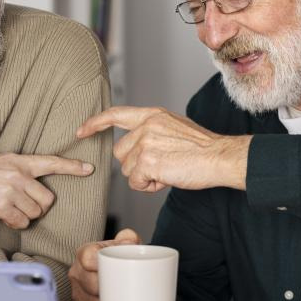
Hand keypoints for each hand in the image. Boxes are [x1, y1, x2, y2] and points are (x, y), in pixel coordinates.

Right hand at [0, 153, 94, 229]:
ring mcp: (11, 191)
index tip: (88, 169)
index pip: (51, 162)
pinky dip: (15, 223)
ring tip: (8, 207)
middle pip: (47, 199)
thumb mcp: (1, 162)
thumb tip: (37, 187)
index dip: (71, 167)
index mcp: (19, 161)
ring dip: (25, 215)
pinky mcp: (3, 207)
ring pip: (35, 213)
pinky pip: (22, 222)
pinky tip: (3, 215)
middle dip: (38, 206)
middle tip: (23, 204)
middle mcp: (18, 174)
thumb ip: (20, 171)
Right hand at [69, 228, 141, 300]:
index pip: (87, 258)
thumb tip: (132, 242)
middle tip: (125, 292)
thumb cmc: (116, 255)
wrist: (110, 267)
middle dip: (105, 290)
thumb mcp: (124, 241)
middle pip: (89, 284)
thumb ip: (129, 237)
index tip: (113, 270)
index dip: (98, 265)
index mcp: (84, 253)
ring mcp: (77, 292)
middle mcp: (77, 273)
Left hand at [77, 106, 250, 191]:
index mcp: (152, 115)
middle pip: (120, 153)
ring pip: (127, 170)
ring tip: (169, 171)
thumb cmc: (202, 148)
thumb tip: (137, 149)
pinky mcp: (147, 161)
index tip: (81, 131)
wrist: (219, 157)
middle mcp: (146, 125)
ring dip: (144, 177)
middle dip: (135, 165)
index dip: (96, 123)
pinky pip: (135, 182)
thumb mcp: (174, 128)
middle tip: (162, 166)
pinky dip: (149, 186)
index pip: (116, 114)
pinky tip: (167, 178)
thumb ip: (153, 132)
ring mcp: (145, 142)